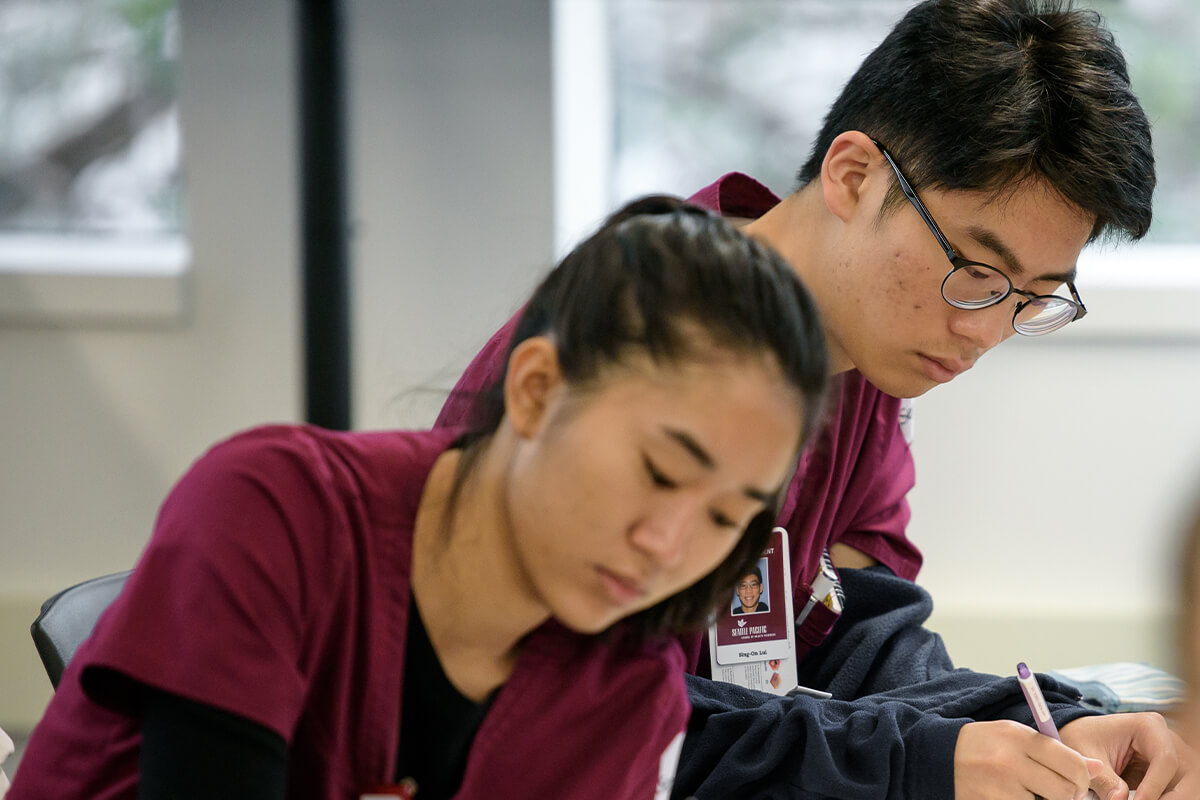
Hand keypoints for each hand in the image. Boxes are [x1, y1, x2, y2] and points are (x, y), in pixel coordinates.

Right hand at [954, 720, 1101, 799]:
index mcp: (1019, 737)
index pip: (1072, 763)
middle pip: (1066, 791)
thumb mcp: (1014, 735)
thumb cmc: (983, 745)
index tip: (1076, 780)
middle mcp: (1010, 762)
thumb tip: (1097, 768)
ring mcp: (1000, 788)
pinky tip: (1015, 797)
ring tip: (1033, 793)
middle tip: (1057, 791)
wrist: (937, 757)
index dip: (1082, 776)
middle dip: (1068, 795)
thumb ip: (1054, 751)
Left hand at [1060, 713, 1194, 799]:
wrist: (1081, 736)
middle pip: (1186, 773)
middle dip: (1173, 797)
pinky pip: (1175, 791)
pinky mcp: (1168, 773)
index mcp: (1149, 726)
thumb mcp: (1087, 755)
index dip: (1154, 786)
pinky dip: (1163, 798)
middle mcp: (1167, 739)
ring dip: (1171, 798)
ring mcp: (1171, 756)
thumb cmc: (1083, 738)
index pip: (1165, 759)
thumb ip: (1105, 778)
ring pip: (1185, 785)